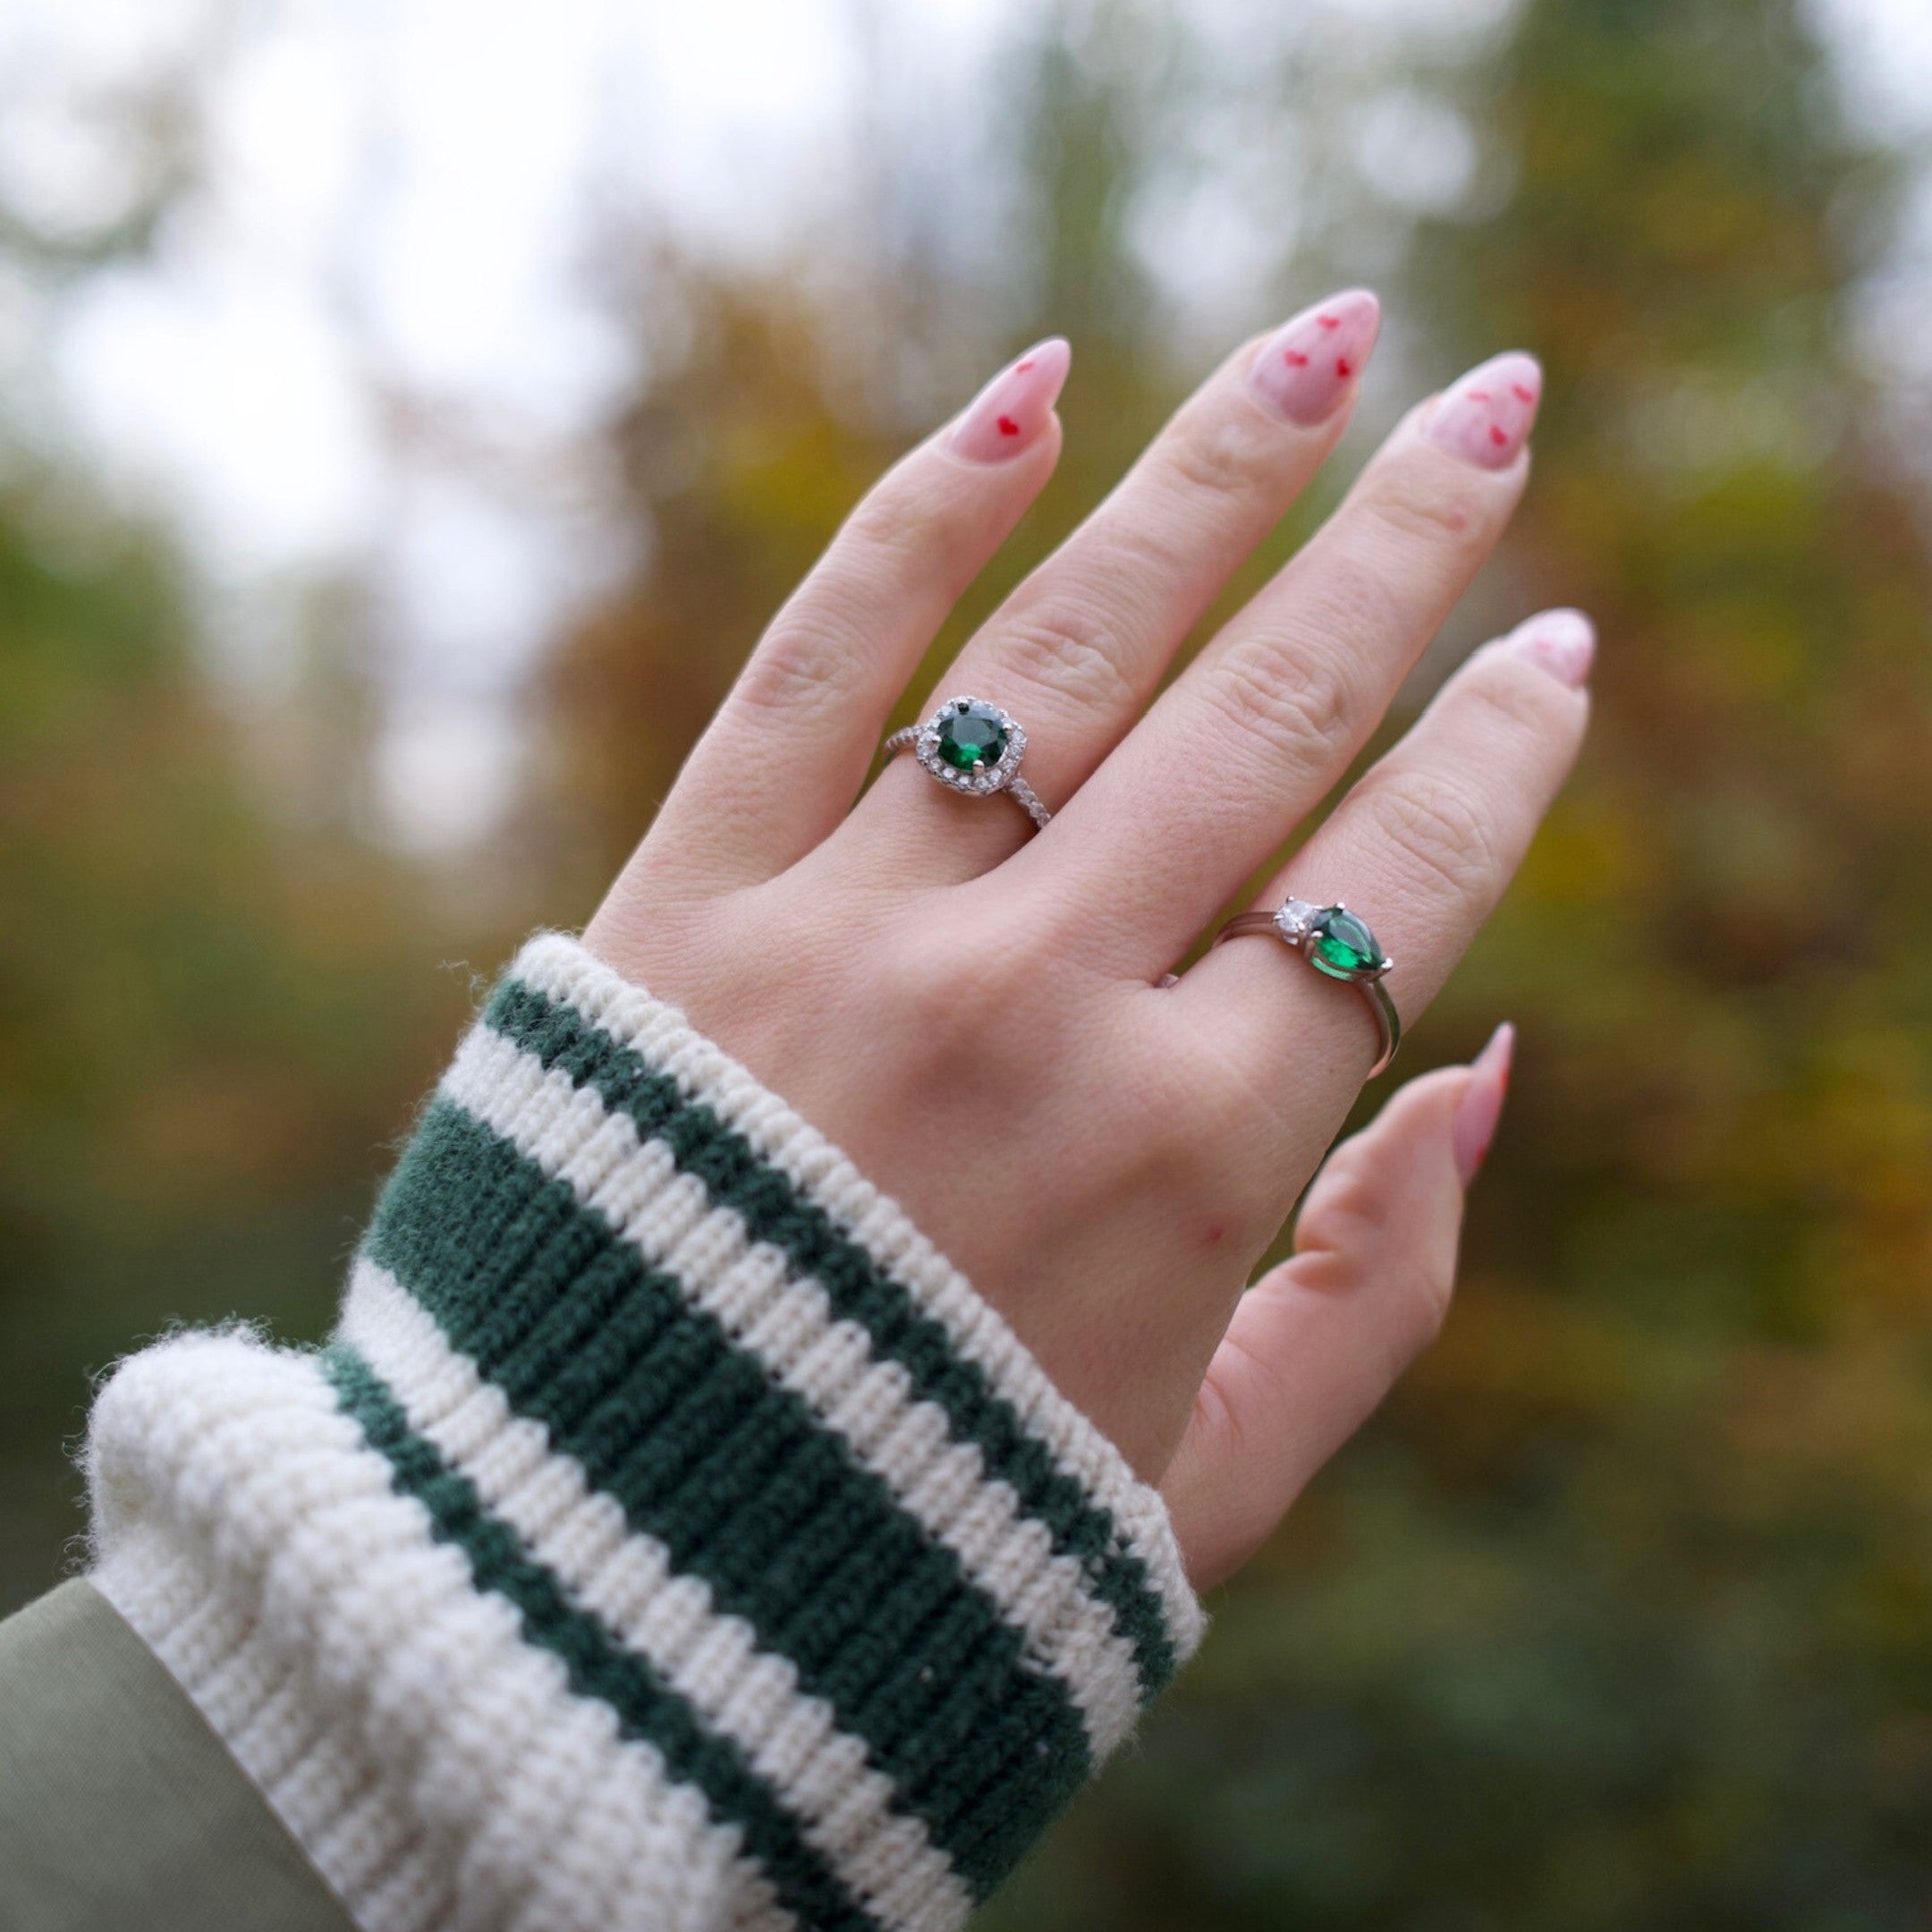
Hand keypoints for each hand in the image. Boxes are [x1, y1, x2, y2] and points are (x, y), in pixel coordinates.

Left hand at [582, 292, 1589, 1569]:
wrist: (591, 1604)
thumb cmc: (924, 1548)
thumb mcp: (1210, 1485)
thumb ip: (1383, 1290)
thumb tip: (1486, 1066)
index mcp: (1190, 1161)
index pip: (1397, 885)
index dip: (1497, 758)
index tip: (1557, 653)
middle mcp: (1036, 1015)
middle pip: (1270, 719)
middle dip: (1408, 545)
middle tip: (1497, 407)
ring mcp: (851, 938)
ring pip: (1076, 646)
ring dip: (1221, 473)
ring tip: (1330, 344)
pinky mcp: (682, 901)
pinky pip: (820, 658)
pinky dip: (927, 511)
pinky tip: (1038, 381)